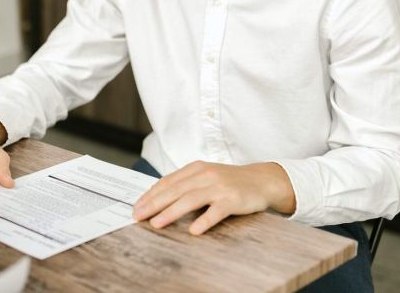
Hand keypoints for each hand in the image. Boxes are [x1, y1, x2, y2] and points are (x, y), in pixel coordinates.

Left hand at [131, 161, 295, 234]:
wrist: (262, 180)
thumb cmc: (230, 181)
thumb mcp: (206, 176)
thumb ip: (186, 184)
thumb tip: (159, 199)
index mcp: (196, 168)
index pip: (168, 182)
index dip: (150, 194)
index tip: (136, 207)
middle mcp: (206, 175)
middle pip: (175, 190)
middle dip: (153, 203)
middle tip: (138, 216)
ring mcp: (220, 187)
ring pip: (190, 199)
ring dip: (171, 212)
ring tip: (156, 223)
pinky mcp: (233, 200)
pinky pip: (216, 212)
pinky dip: (204, 221)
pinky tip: (193, 231)